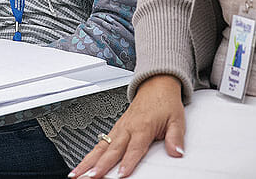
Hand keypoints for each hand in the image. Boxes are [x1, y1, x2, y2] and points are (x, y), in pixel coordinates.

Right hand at [70, 75, 185, 177]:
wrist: (156, 85)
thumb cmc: (164, 102)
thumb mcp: (176, 119)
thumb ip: (176, 138)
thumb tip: (177, 152)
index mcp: (142, 126)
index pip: (134, 148)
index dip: (127, 162)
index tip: (121, 174)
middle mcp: (127, 128)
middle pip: (111, 150)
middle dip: (100, 165)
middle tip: (91, 177)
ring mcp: (119, 128)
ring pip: (101, 148)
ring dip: (88, 161)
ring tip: (78, 174)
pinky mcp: (115, 129)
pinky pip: (100, 144)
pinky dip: (89, 155)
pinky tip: (82, 166)